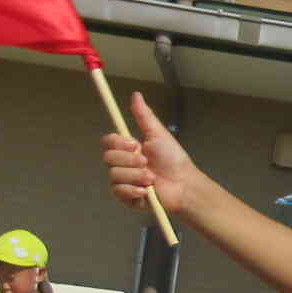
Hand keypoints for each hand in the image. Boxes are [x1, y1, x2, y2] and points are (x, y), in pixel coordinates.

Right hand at [103, 91, 200, 214]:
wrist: (184, 184)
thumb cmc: (173, 159)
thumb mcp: (158, 134)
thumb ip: (144, 116)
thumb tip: (136, 94)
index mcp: (127, 149)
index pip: (108, 142)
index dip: (117, 143)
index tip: (134, 144)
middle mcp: (122, 164)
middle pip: (108, 158)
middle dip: (129, 160)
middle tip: (147, 162)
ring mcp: (123, 181)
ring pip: (114, 175)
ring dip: (135, 176)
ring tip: (151, 178)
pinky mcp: (127, 198)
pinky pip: (118, 191)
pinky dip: (133, 190)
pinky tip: (146, 191)